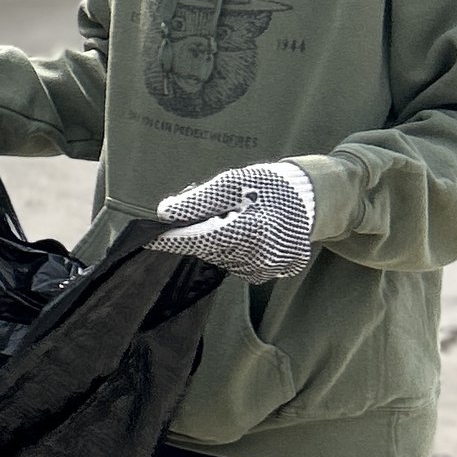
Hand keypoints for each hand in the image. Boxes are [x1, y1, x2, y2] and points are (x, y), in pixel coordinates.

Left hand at [152, 162, 316, 276]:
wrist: (307, 199)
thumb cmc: (267, 186)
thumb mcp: (232, 182)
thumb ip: (198, 199)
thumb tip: (165, 213)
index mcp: (254, 229)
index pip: (203, 239)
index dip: (174, 239)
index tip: (150, 237)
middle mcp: (262, 256)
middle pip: (209, 249)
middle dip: (199, 232)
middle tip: (215, 211)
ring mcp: (269, 268)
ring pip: (221, 259)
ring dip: (217, 241)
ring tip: (237, 219)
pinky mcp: (272, 273)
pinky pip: (237, 266)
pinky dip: (232, 251)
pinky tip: (247, 234)